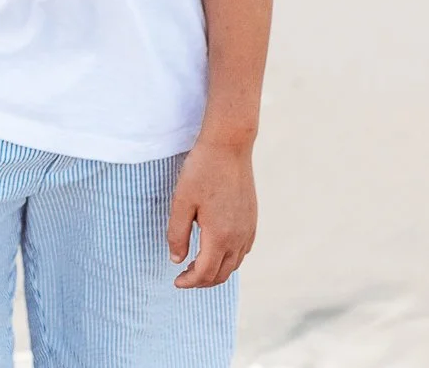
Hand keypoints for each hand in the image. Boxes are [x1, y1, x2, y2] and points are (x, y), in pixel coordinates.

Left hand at [167, 138, 256, 288]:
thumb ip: (177, 234)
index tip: (176, 281)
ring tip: (196, 266)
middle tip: (184, 277)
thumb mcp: (181, 202)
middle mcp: (238, 238)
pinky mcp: (252, 220)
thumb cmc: (201, 171)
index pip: (205, 273)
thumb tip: (177, 260)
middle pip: (221, 274)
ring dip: (216, 271)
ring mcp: (248, 229)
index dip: (189, 282)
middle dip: (202, 281)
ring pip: (234, 265)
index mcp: (219, 236)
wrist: (229, 147)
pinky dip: (229, 259)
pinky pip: (243, 251)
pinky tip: (216, 251)